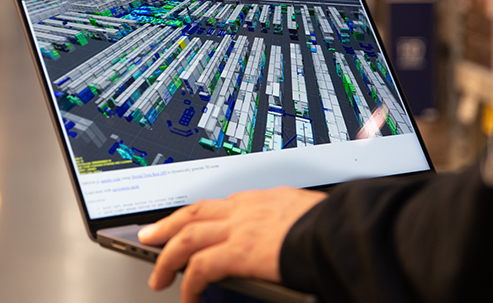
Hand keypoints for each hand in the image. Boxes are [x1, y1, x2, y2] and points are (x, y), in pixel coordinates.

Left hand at [139, 186, 326, 302]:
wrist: (341, 228)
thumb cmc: (333, 224)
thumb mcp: (307, 212)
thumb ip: (289, 220)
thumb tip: (290, 234)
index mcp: (262, 199)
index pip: (218, 204)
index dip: (196, 214)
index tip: (186, 221)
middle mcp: (245, 208)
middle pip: (194, 213)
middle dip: (168, 226)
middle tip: (151, 236)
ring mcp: (239, 228)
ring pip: (187, 237)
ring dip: (167, 257)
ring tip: (159, 276)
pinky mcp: (239, 251)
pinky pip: (200, 267)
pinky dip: (190, 283)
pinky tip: (188, 297)